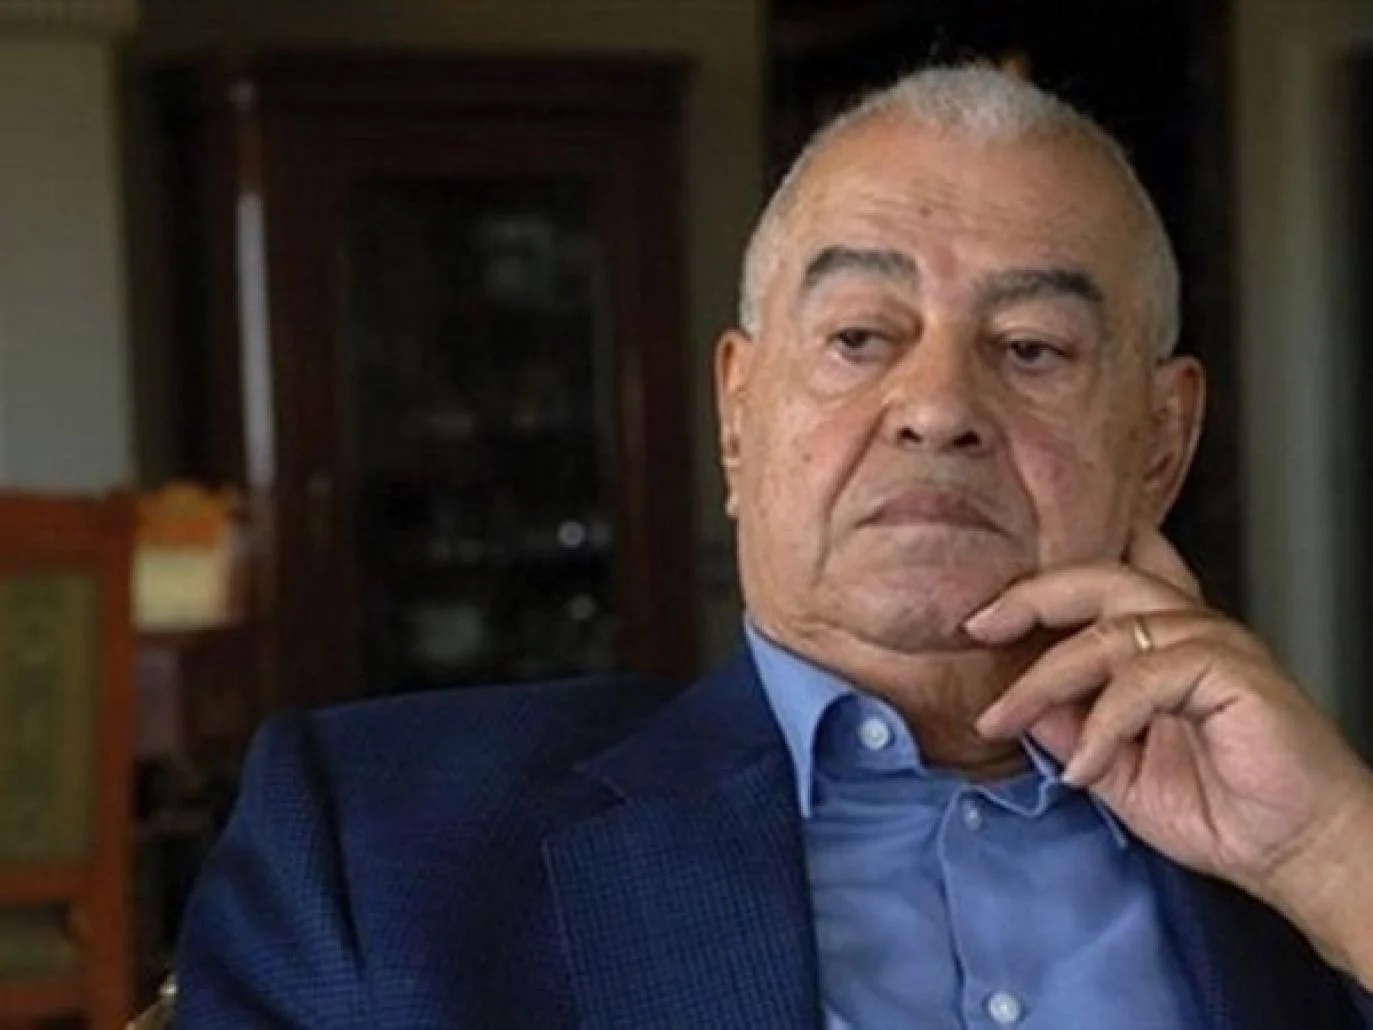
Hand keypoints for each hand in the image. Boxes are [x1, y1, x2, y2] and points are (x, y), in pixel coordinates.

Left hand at [965, 524, 1372, 983]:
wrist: (1299, 854)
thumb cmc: (1222, 809)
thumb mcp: (1117, 771)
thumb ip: (1070, 731)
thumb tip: (1019, 707)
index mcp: (1165, 644)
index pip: (1113, 579)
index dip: (1049, 578)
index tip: (986, 608)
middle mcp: (1191, 630)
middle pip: (1099, 579)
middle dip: (1030, 597)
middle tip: (976, 627)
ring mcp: (1215, 645)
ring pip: (1110, 631)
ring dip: (1046, 680)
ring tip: (1005, 723)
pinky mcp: (1233, 673)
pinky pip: (1144, 680)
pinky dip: (1102, 725)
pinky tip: (1085, 770)